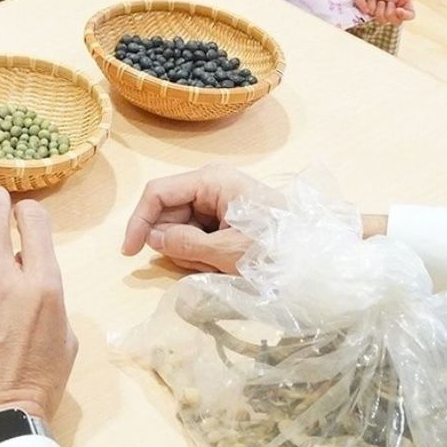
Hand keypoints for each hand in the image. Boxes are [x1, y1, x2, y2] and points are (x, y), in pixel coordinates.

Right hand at [119, 166, 273, 273]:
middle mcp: (213, 183)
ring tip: (221, 265)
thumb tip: (153, 238)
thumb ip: (185, 244)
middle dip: (176, 243)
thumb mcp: (228, 252)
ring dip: (192, 252)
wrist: (317, 257)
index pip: (158, 193)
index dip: (138, 221)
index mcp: (212, 180)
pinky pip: (199, 234)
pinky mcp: (226, 215)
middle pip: (169, 212)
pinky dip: (204, 253)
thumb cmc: (277, 249)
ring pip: (182, 227)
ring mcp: (220, 199)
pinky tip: (224, 263)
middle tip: (202, 266)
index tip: (130, 253)